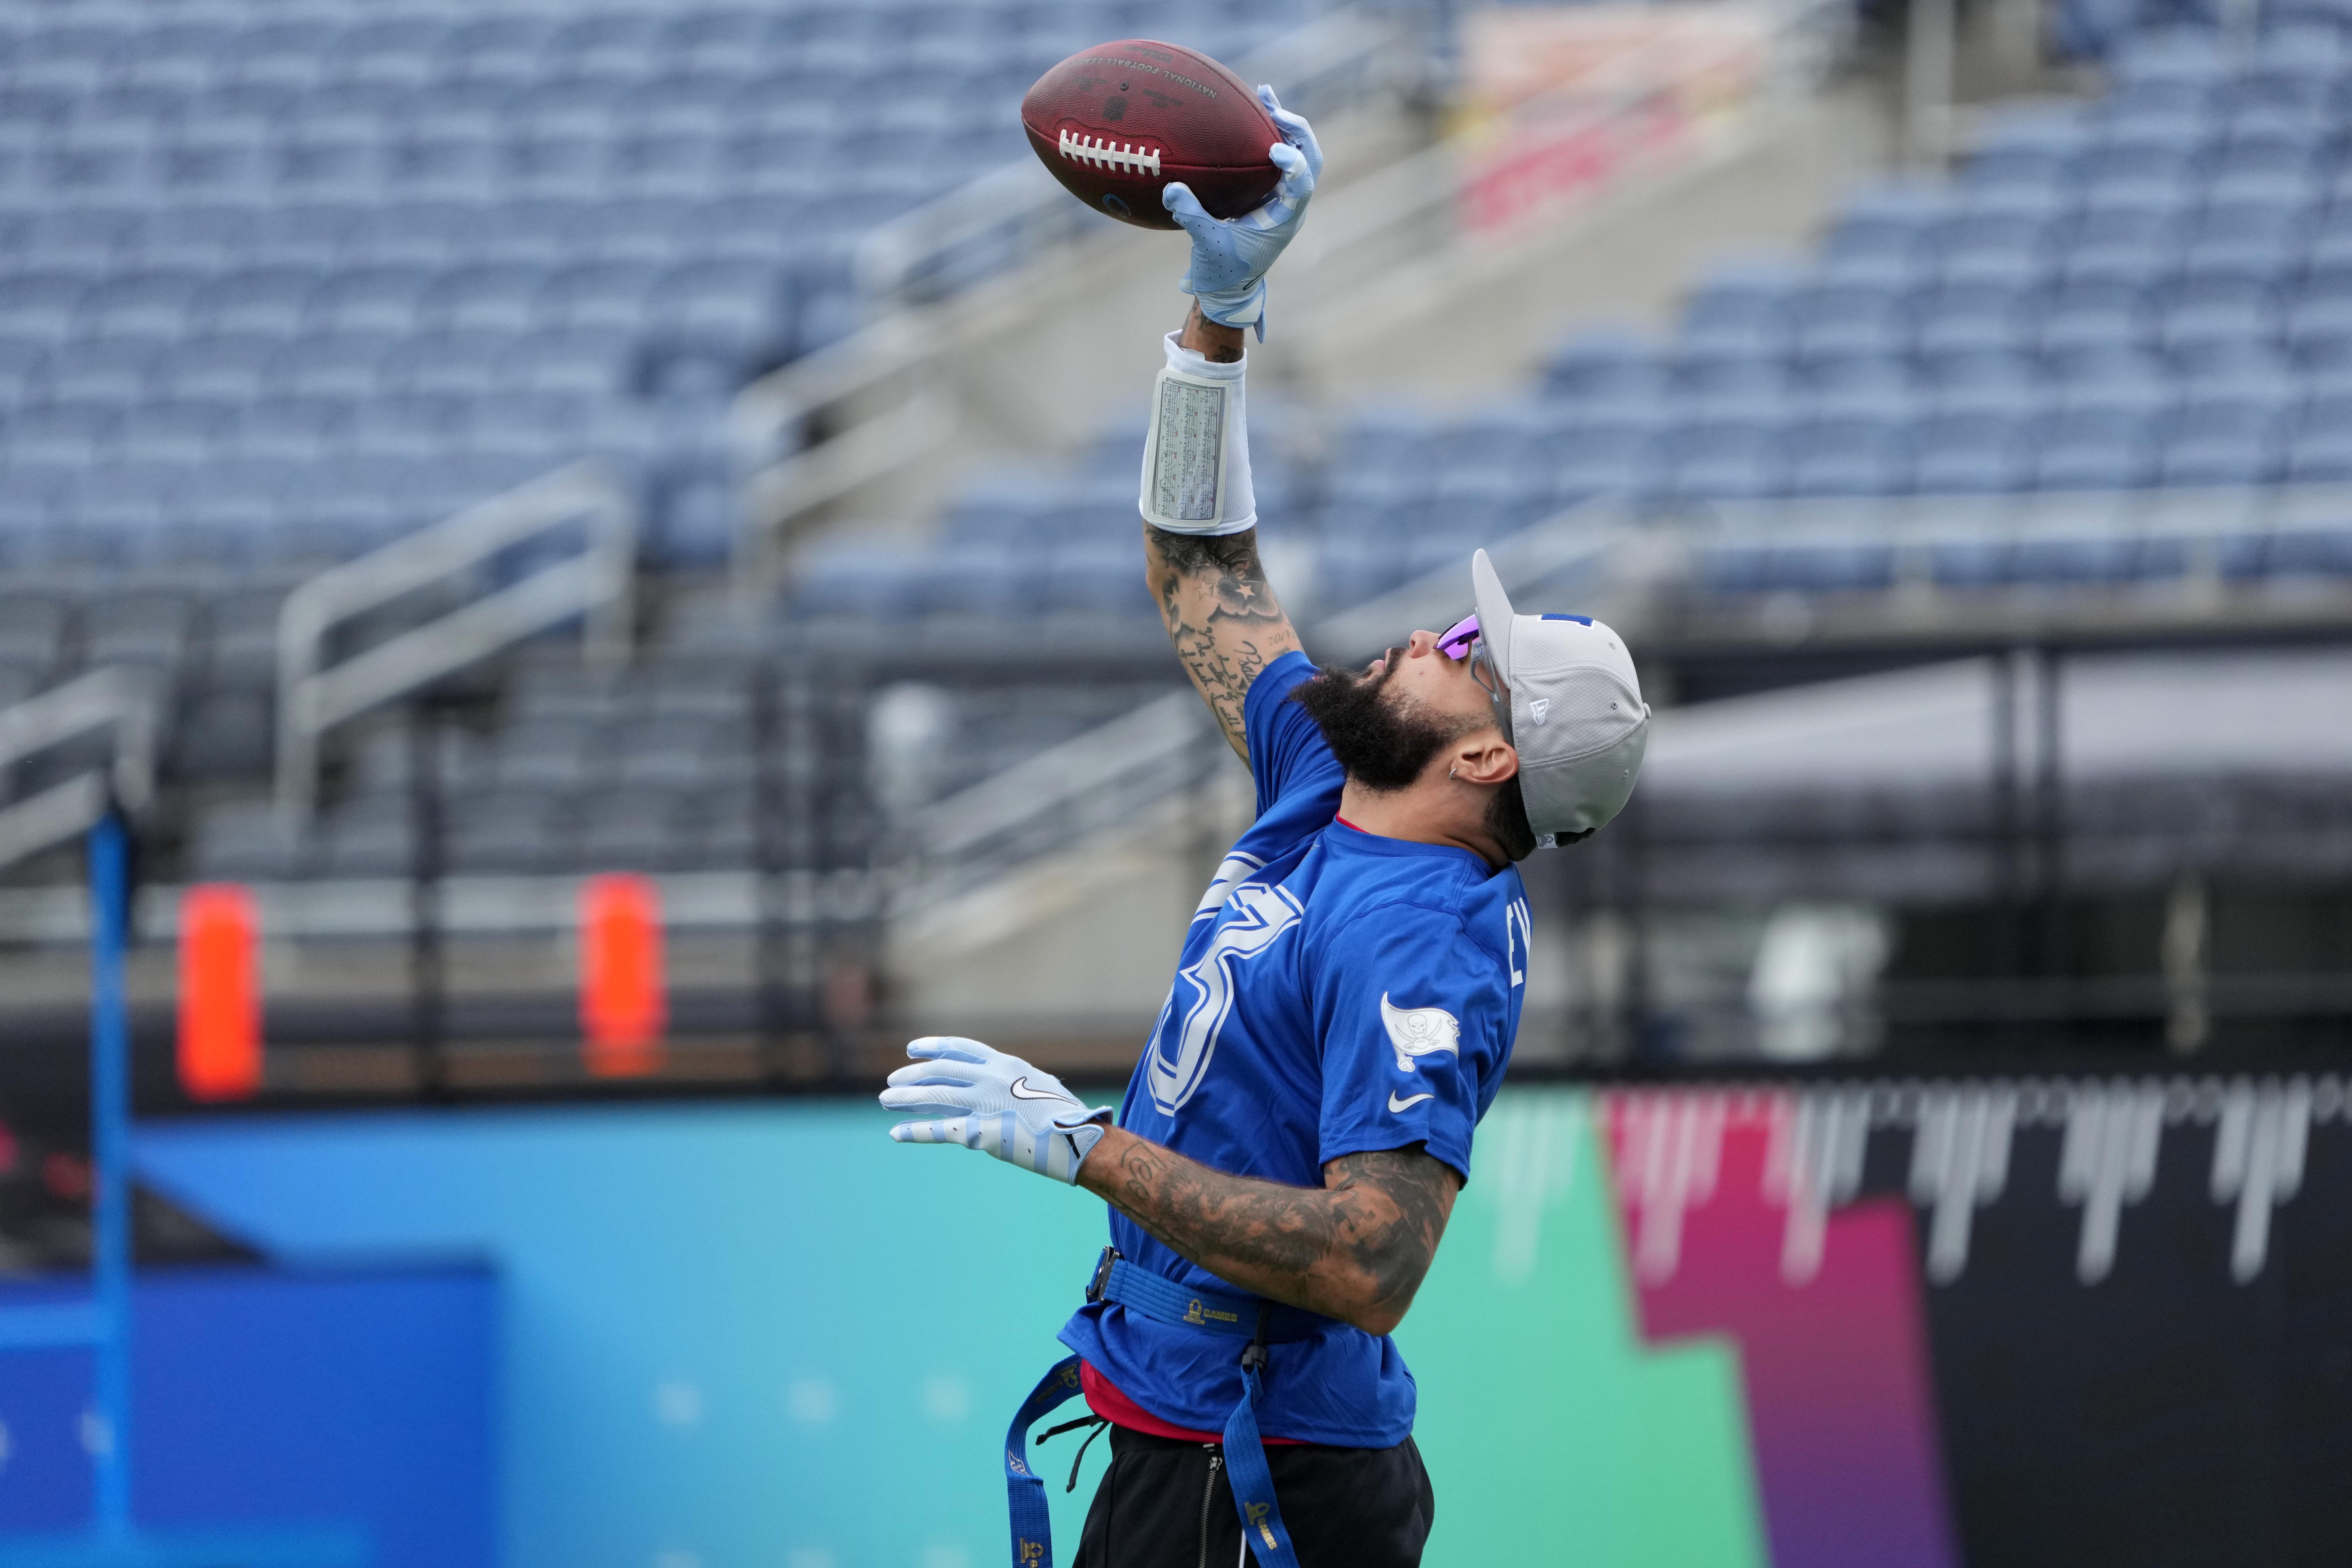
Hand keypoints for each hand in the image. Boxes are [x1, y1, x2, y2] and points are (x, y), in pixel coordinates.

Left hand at [881, 1036, 1112, 1183]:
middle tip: (892, 1080)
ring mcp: (984, 1103)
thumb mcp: (1042, 1087)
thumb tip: (1020, 1085)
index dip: (935, 1047)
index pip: (962, 1048)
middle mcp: (992, 1078)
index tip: (913, 1050)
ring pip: (935, 1095)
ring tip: (885, 1099)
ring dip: (906, 1097)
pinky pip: (940, 1130)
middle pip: (942, 1070)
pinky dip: (915, 1131)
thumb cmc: (1068, 1116)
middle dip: (913, 1075)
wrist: (1080, 1138)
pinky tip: (896, 1133)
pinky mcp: (981, 1131)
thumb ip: (1021, 1084)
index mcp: (1007, 1064)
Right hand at [1164, 86, 1321, 334]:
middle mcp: (1289, 205)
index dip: (1295, 164)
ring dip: (1284, 125)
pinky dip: (1268, 134)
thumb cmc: (1221, 271)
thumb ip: (1192, 217)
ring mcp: (1281, 196)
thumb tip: (1173, 189)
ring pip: (1298, 153)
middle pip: (1310, 160)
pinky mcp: (1268, 192)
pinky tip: (1254, 110)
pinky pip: (1277, 158)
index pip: (1301, 186)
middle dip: (1295, 131)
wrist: (1227, 287)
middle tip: (1272, 108)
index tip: (1276, 149)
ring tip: (1264, 94)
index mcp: (1283, 221)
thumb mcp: (1206, 245)